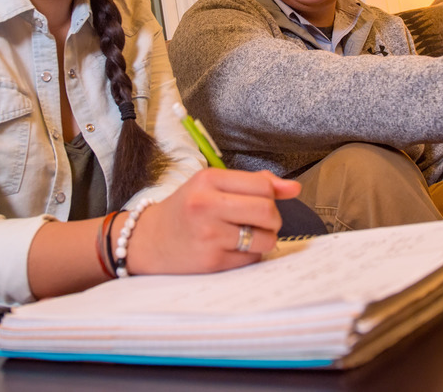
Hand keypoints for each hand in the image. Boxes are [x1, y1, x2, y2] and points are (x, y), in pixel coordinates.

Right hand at [125, 168, 300, 275]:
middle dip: (272, 219)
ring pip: (264, 238)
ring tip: (246, 235)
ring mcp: (209, 235)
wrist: (148, 240)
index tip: (263, 200)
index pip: (262, 185)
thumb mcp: (212, 185)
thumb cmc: (185, 209)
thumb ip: (253, 183)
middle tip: (260, 221)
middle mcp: (207, 205)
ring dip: (264, 239)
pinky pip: (251, 258)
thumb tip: (294, 188)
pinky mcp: (211, 261)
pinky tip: (232, 249)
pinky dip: (249, 255)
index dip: (271, 195)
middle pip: (267, 211)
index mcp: (208, 180)